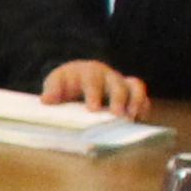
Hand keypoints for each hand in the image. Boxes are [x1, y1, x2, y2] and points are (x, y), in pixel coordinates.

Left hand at [33, 59, 147, 115]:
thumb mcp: (55, 82)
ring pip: (134, 87)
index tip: (93, 109)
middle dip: (118, 99)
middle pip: (117, 84)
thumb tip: (47, 100)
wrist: (77, 78)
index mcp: (88, 71)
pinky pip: (141, 96)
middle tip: (117, 116)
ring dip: (135, 101)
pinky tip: (139, 119)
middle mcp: (108, 75)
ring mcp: (121, 83)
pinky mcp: (130, 93)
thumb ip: (52, 90)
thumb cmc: (66, 82)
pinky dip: (142, 106)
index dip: (94, 94)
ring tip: (132, 118)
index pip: (92, 80)